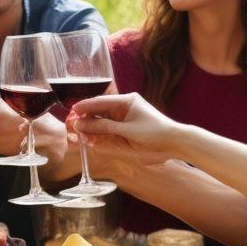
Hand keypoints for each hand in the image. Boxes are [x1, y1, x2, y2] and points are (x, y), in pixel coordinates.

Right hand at [69, 94, 184, 163]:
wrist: (175, 143)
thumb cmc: (155, 132)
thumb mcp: (127, 130)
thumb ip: (103, 128)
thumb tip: (82, 125)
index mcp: (125, 101)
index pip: (100, 102)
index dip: (85, 107)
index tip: (72, 112)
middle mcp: (123, 109)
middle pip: (98, 113)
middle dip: (85, 120)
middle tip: (72, 126)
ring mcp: (124, 121)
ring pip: (101, 124)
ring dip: (90, 131)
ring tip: (79, 136)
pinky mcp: (125, 133)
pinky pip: (108, 133)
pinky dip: (99, 138)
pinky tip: (90, 141)